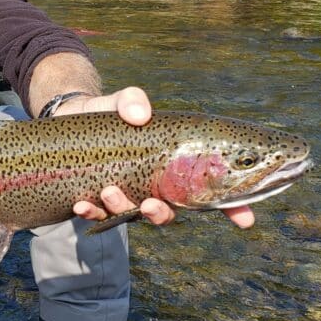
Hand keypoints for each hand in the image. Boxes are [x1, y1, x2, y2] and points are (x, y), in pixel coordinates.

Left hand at [64, 87, 255, 229]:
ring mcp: (125, 196)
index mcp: (172, 169)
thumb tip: (142, 114)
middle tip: (150, 204)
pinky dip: (90, 213)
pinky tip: (80, 205)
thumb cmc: (112, 113)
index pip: (209, 194)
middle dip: (159, 215)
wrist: (74, 118)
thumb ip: (133, 100)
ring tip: (108, 192)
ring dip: (121, 210)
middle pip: (167, 213)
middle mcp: (152, 188)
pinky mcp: (96, 200)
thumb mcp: (123, 100)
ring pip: (131, 217)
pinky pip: (96, 216)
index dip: (231, 208)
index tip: (246, 220)